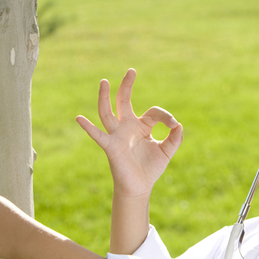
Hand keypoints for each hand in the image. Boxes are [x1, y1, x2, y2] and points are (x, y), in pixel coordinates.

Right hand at [76, 68, 183, 198]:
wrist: (139, 187)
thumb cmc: (151, 169)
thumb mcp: (167, 151)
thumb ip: (175, 138)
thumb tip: (179, 125)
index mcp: (141, 126)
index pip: (153, 112)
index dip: (165, 117)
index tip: (173, 125)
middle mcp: (127, 127)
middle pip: (124, 101)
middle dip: (126, 86)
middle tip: (131, 71)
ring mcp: (117, 135)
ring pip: (107, 112)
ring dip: (105, 97)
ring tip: (104, 82)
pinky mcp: (111, 147)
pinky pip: (98, 135)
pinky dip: (88, 128)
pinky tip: (79, 118)